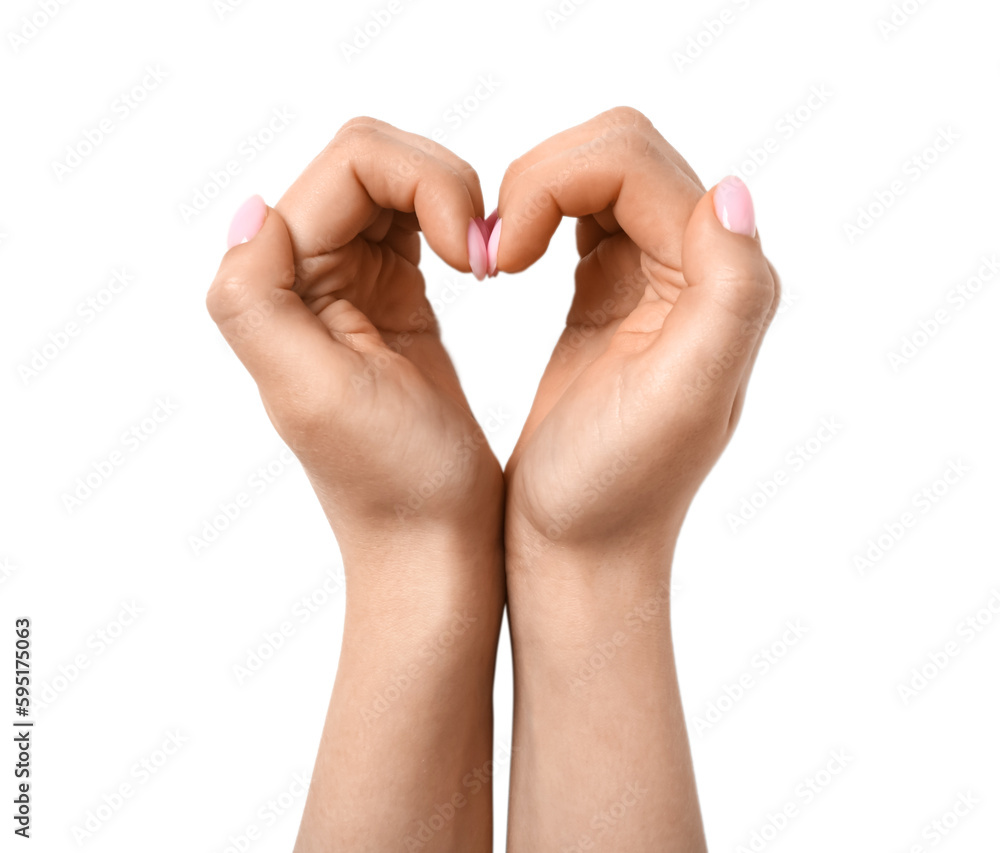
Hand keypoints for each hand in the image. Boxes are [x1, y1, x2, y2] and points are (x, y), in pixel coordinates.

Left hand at [208, 119, 506, 852]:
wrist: (435, 541)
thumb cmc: (394, 481)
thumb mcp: (313, 393)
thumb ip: (255, 299)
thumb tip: (253, 209)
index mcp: (282, 285)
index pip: (349, 165)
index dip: (422, 180)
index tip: (471, 254)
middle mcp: (307, 275)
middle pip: (373, 161)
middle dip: (440, 182)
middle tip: (485, 253)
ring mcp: (353, 282)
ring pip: (399, 183)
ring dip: (452, 199)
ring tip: (488, 259)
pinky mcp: (395, 296)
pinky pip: (418, 220)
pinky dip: (455, 219)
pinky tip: (483, 259)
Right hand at [495, 107, 779, 561]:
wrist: (579, 547)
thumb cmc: (614, 489)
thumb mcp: (683, 400)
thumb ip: (731, 295)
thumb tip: (732, 194)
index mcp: (718, 282)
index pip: (634, 162)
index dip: (553, 182)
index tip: (504, 259)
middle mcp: (697, 268)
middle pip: (616, 150)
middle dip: (540, 178)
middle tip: (495, 255)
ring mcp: (651, 276)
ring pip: (593, 172)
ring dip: (532, 194)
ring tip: (498, 261)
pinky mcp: (608, 290)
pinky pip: (577, 211)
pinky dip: (534, 214)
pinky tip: (508, 260)